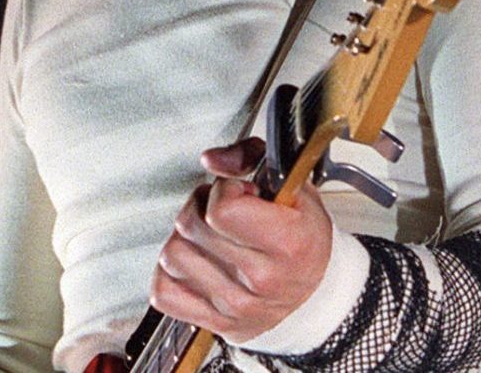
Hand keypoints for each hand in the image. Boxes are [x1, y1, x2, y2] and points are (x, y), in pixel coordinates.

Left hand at [147, 136, 333, 341]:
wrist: (316, 296)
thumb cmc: (304, 240)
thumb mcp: (294, 189)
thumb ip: (251, 158)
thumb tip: (211, 159)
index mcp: (287, 243)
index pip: (222, 209)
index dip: (224, 191)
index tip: (238, 193)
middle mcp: (261, 280)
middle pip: (191, 226)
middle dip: (202, 207)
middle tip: (223, 213)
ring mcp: (235, 306)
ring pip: (172, 255)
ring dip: (186, 240)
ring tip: (210, 238)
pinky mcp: (215, 322)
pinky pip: (163, 291)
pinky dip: (171, 275)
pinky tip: (196, 264)